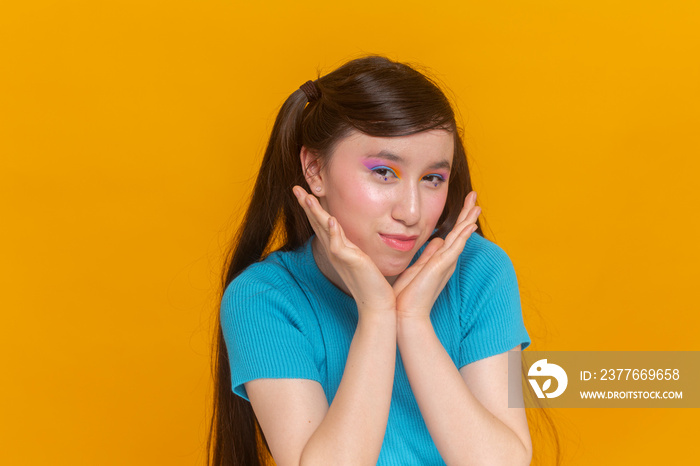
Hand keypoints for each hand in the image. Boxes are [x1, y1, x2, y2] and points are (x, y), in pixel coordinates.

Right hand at [293, 186, 396, 314]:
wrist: (376, 304)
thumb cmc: (371, 284)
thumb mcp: (361, 261)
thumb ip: (356, 250)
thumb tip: (357, 243)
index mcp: (337, 249)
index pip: (321, 224)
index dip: (312, 209)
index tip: (305, 193)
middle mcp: (335, 251)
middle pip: (317, 223)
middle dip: (307, 205)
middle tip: (296, 188)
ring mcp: (340, 256)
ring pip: (324, 230)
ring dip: (315, 213)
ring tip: (307, 197)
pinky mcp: (350, 262)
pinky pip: (338, 245)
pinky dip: (333, 232)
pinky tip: (330, 219)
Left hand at [392, 191, 480, 319]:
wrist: (405, 313)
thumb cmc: (407, 294)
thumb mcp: (417, 266)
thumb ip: (429, 253)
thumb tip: (435, 239)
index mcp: (441, 260)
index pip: (452, 234)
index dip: (460, 219)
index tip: (466, 204)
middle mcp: (447, 260)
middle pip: (460, 232)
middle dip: (467, 213)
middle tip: (475, 196)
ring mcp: (446, 263)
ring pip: (460, 236)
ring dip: (468, 219)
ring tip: (477, 204)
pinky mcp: (442, 267)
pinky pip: (455, 247)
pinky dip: (463, 236)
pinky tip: (470, 224)